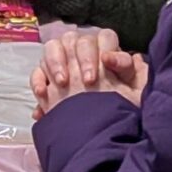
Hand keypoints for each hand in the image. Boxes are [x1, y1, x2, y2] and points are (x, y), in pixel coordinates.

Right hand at [32, 28, 147, 113]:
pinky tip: (43, 95)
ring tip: (62, 83)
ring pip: (53, 47)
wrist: (103, 133)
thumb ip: (130, 71)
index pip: (104, 37)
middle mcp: (84, 53)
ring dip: (55, 63)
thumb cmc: (122, 109)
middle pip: (76, 39)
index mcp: (108, 52)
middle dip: (80, 58)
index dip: (101, 51)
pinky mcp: (47, 80)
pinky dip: (38, 80)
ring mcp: (64, 64)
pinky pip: (37, 71)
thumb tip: (109, 57)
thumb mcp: (135, 93)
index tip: (98, 74)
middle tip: (87, 82)